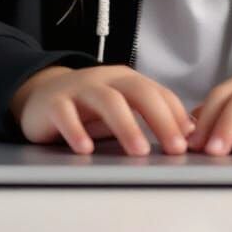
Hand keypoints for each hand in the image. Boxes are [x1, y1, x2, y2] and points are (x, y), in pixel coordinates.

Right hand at [9, 64, 196, 155]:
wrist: (42, 95)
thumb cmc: (88, 106)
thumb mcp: (122, 107)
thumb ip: (151, 116)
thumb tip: (189, 132)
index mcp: (126, 80)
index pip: (158, 93)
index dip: (176, 116)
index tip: (190, 142)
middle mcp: (106, 80)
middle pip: (138, 92)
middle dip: (160, 119)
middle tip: (174, 148)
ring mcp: (79, 89)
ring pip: (107, 100)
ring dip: (126, 126)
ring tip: (139, 151)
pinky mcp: (54, 102)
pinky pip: (66, 114)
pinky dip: (76, 131)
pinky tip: (85, 150)